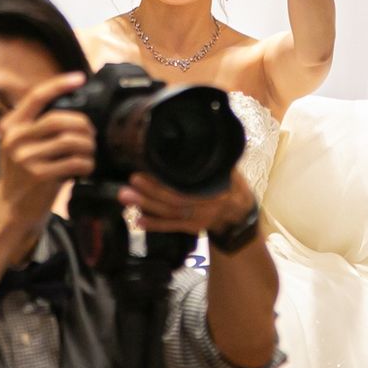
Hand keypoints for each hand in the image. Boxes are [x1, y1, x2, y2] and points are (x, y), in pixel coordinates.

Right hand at [0, 72, 95, 225]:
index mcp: (11, 125)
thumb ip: (38, 125)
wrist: (9, 208)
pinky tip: (86, 167)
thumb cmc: (23, 172)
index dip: (59, 84)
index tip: (80, 78)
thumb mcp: (22, 143)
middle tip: (91, 134)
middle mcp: (15, 138)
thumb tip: (76, 107)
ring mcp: (25, 157)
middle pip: (59, 119)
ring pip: (70, 140)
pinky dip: (86, 163)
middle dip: (83, 125)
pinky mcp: (38, 176)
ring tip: (90, 152)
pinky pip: (74, 162)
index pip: (36, 96)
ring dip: (88, 146)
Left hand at [118, 169, 255, 236]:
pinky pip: (171, 227)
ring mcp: (198, 219)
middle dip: (150, 192)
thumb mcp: (230, 170)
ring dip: (147, 206)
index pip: (186, 188)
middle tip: (131, 182)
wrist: (241, 215)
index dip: (165, 182)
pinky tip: (138, 219)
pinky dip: (154, 224)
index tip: (146, 171)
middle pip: (174, 201)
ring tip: (127, 197)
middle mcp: (206, 207)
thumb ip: (214, 160)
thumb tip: (200, 140)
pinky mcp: (191, 228)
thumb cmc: (234, 187)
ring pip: (170, 214)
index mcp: (215, 190)